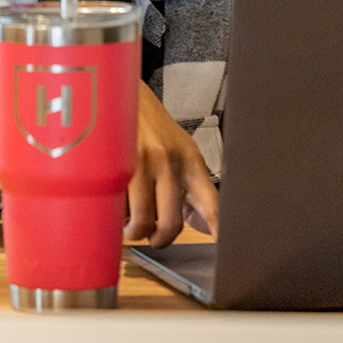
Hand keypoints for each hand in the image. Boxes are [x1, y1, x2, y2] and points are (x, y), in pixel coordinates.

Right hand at [124, 80, 218, 246]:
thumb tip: (203, 225)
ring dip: (135, 232)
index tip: (226, 252)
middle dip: (161, 240)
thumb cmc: (148, 125)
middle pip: (173, 224)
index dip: (218, 232)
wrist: (119, 90)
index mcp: (192, 162)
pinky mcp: (117, 164)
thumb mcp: (178, 150)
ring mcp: (144, 163)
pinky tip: (115, 207)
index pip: (213, 205)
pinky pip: (118, 209)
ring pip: (143, 222)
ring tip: (130, 224)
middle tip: (153, 237)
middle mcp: (172, 162)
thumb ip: (189, 187)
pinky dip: (116, 217)